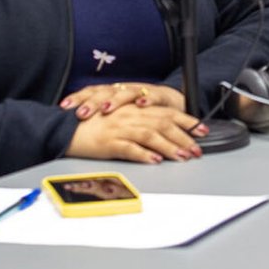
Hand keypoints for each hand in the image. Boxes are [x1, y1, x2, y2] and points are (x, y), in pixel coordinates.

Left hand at [61, 81, 185, 120]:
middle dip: (93, 102)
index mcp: (112, 93)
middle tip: (81, 113)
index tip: (63, 106)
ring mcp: (142, 91)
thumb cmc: (141, 110)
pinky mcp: (161, 97)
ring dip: (116, 100)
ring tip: (106, 109)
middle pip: (106, 92)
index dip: (78, 98)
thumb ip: (101, 117)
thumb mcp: (120, 114)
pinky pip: (154, 96)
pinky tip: (141, 103)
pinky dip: (148, 99)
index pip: (92, 92)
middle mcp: (125, 90)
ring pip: (126, 93)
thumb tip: (72, 123)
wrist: (172, 104)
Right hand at [66, 102, 205, 164]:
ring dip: (169, 146)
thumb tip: (163, 134)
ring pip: (150, 135)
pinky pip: (129, 148)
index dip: (186, 120)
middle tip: (197, 148)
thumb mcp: (120, 118)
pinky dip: (144, 154)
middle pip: (163, 123)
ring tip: (183, 156)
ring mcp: (120, 128)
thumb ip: (141, 123)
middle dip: (184, 136)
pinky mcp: (109, 142)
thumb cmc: (93, 124)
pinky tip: (155, 160)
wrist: (66, 127)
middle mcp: (130, 115)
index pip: (166, 112)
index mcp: (134, 109)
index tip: (201, 130)